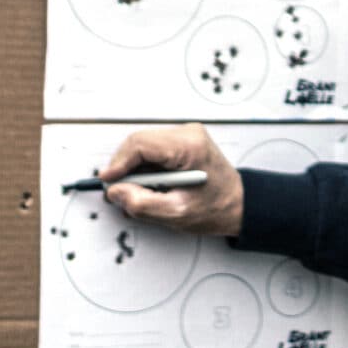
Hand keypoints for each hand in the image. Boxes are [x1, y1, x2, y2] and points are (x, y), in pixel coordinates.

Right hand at [99, 123, 242, 235]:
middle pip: (139, 143)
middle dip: (125, 168)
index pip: (140, 144)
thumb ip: (142, 203)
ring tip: (144, 193)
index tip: (108, 181)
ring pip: (143, 147)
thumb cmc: (217, 208)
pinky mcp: (183, 142)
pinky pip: (152, 151)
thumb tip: (116, 191)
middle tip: (122, 192)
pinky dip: (146, 169)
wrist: (239, 204)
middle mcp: (188, 134)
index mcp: (190, 147)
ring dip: (136, 170)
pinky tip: (155, 186)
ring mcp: (186, 136)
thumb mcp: (176, 213)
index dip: (118, 163)